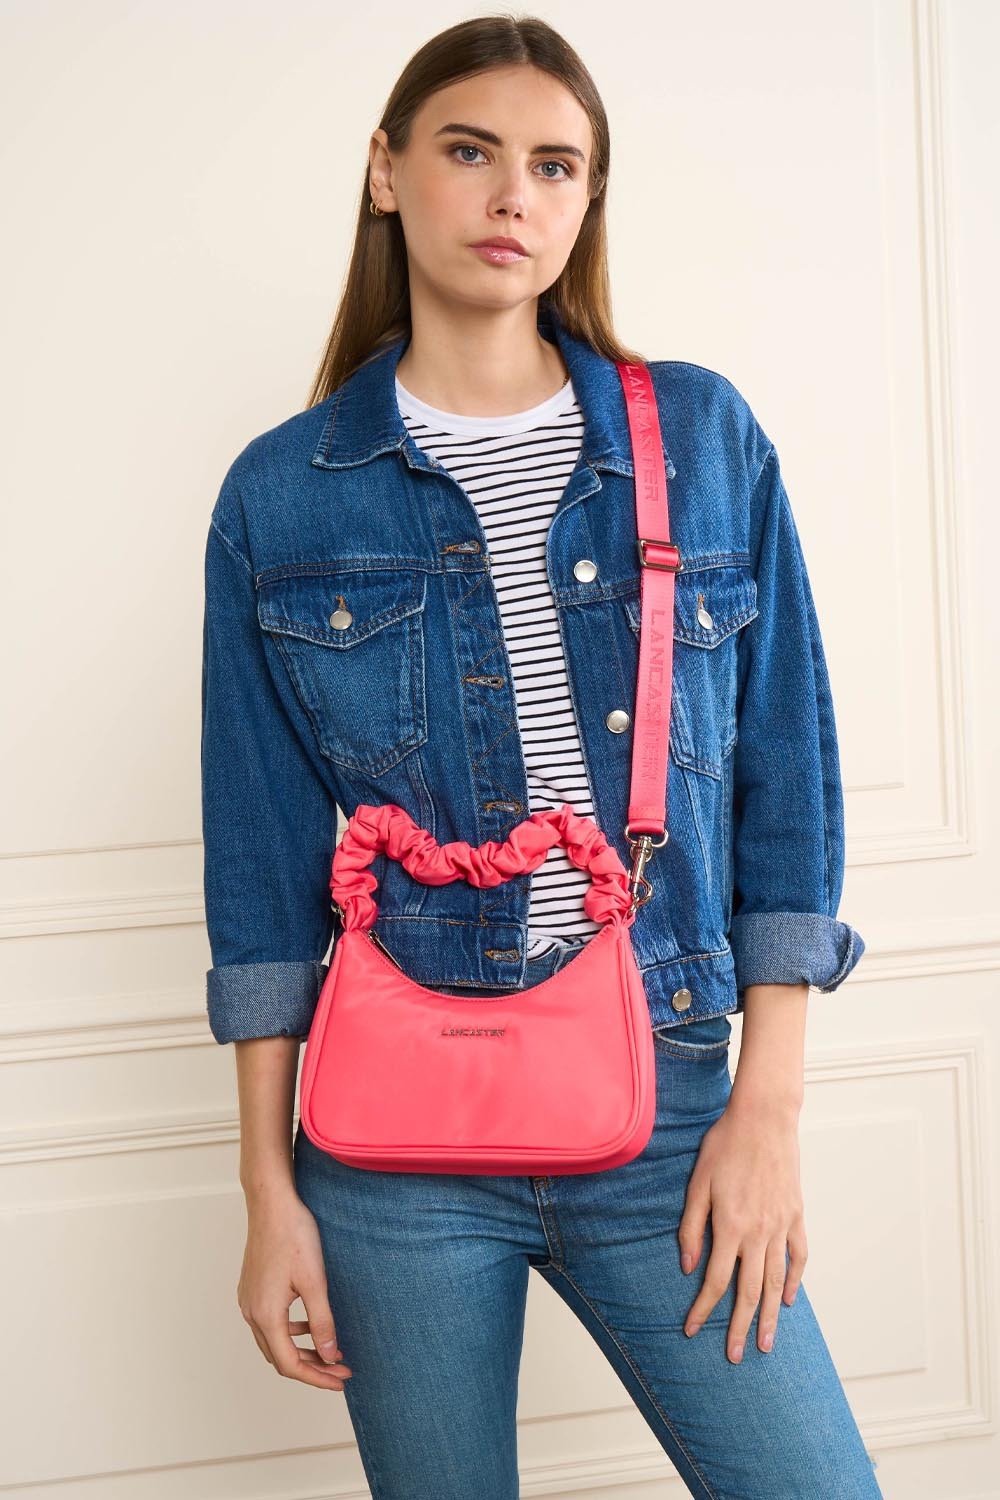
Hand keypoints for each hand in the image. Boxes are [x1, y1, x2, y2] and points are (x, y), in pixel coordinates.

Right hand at [237, 1182, 353, 1390]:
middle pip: (280, 1357)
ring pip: (274, 1341)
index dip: (317, 1377)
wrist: (272, 1203)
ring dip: (301, 1351)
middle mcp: (252, 1312)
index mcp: (266, 1315)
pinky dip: (291, 1332)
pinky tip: (310, 1323)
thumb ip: (322, 1322)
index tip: (341, 1380)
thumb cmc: (293, 1235)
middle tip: (340, 1369)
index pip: (290, 1364)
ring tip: (330, 1350)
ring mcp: (249, 1300)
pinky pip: (270, 1323)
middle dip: (311, 1368)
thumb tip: (328, 1355)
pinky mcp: (252, 1288)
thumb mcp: (315, 1281)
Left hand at [677, 1096, 805, 1362]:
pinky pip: (797, 1256)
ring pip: (776, 1281)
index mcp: (729, 1226)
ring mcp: (781, 1226)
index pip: (714, 1281)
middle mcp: (758, 1232)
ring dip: (771, 1316)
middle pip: (749, 1292)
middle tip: (734, 1357)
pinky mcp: (796, 1215)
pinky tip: (789, 1299)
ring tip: (767, 1345)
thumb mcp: (697, 1182)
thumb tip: (688, 1267)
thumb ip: (691, 1227)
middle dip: (740, 1327)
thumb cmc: (724, 1145)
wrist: (764, 1118)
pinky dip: (794, 1280)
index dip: (703, 1310)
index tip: (693, 1331)